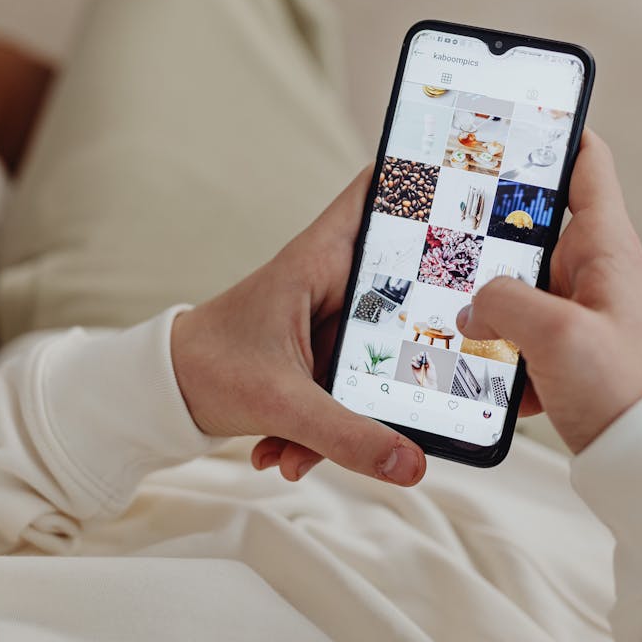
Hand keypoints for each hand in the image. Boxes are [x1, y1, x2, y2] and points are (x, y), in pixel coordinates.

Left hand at [171, 169, 425, 485]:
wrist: (162, 393)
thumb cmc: (207, 368)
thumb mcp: (279, 402)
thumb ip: (344, 434)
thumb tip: (411, 464)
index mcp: (320, 260)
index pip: (379, 191)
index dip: (427, 177)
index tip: (479, 192)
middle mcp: (333, 279)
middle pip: (407, 284)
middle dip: (422, 344)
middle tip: (445, 381)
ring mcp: (334, 317)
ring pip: (384, 349)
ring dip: (361, 408)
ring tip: (302, 448)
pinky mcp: (327, 353)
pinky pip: (356, 383)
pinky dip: (330, 426)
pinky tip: (288, 455)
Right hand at [410, 352, 435, 388]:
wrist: (428, 383)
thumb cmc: (432, 376)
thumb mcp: (432, 367)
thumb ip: (429, 360)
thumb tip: (426, 354)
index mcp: (426, 362)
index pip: (423, 355)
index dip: (422, 353)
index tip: (423, 355)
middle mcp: (421, 363)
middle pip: (418, 356)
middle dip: (419, 356)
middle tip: (421, 359)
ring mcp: (417, 366)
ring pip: (414, 358)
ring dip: (416, 359)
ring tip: (419, 363)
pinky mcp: (414, 369)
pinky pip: (411, 363)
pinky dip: (414, 363)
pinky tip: (417, 366)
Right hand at [456, 129, 641, 452]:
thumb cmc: (623, 389)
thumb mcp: (558, 334)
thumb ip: (504, 302)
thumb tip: (471, 302)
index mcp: (605, 248)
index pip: (586, 165)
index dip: (553, 132)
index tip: (513, 113)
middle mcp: (589, 272)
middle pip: (531, 225)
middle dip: (487, 222)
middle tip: (439, 210)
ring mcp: (572, 312)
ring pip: (512, 282)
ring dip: (479, 291)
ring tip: (437, 290)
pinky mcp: (557, 350)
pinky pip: (511, 330)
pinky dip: (488, 339)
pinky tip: (463, 353)